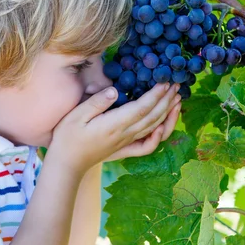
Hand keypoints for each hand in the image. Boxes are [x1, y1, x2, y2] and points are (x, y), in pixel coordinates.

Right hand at [48, 82, 181, 175]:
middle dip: (167, 100)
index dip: (156, 95)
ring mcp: (126, 143)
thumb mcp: (76, 115)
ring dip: (168, 114)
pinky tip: (163, 126)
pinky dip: (159, 137)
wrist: (66, 163)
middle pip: (153, 117)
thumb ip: (96, 102)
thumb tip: (114, 91)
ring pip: (155, 129)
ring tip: (177, 100)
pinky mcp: (124, 149)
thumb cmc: (68, 137)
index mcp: (114, 125)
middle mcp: (125, 135)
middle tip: (177, 84)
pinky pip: (147, 145)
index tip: (166, 81)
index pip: (142, 108)